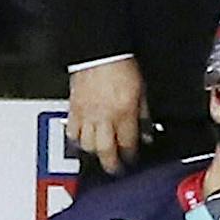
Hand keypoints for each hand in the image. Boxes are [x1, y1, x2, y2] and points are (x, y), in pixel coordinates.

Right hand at [67, 57, 149, 175]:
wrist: (99, 50)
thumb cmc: (119, 65)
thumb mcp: (141, 90)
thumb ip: (144, 115)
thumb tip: (147, 134)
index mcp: (123, 113)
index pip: (127, 145)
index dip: (130, 156)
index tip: (131, 161)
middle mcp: (104, 117)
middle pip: (105, 151)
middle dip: (111, 164)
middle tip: (114, 170)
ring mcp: (86, 114)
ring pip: (87, 145)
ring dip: (94, 153)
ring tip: (99, 155)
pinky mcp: (73, 108)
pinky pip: (72, 132)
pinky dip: (77, 139)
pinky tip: (82, 140)